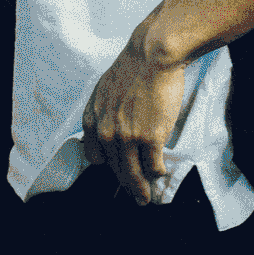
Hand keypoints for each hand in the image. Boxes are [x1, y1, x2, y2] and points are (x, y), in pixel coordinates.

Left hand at [81, 32, 187, 205]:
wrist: (152, 56)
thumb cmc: (131, 69)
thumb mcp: (104, 90)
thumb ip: (103, 113)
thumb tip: (109, 131)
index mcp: (93, 120)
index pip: (95, 157)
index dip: (107, 165)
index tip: (116, 169)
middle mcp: (107, 132)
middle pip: (115, 168)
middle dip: (125, 183)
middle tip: (134, 195)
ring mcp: (129, 137)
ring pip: (133, 173)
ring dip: (140, 189)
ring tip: (145, 198)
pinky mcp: (151, 137)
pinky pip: (153, 165)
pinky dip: (157, 172)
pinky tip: (160, 172)